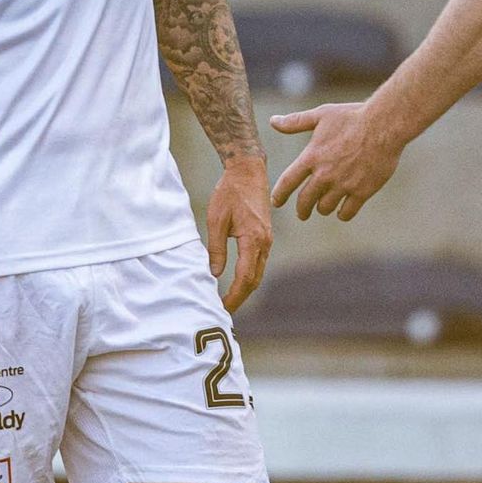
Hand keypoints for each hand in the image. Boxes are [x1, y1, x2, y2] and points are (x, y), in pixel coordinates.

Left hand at [207, 156, 272, 311]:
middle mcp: (264, 243)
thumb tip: (214, 274)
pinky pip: (258, 263)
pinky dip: (249, 276)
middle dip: (240, 297)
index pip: (245, 277)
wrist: (248, 171)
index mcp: (253, 239)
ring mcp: (267, 240)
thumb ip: (216, 248)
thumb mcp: (216, 220)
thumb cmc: (230, 192)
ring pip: (258, 273)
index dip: (234, 296)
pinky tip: (237, 281)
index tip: (222, 307)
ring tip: (228, 300)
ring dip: (245, 288)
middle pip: (254, 280)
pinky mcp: (264, 236)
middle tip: (223, 311)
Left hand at [269, 102, 403, 221]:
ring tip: (324, 207)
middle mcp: (324, 175)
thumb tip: (272, 121)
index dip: (279, 195)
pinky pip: (346, 213)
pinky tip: (342, 210)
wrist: (384, 125)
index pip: (287, 182)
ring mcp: (343, 185)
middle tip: (302, 213)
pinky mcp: (362, 192)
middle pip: (305, 201)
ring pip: (325, 208)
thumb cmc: (352, 116)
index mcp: (311, 157)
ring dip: (323, 208)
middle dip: (301, 210)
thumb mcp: (321, 115)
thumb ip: (295, 122)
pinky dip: (342, 214)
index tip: (276, 202)